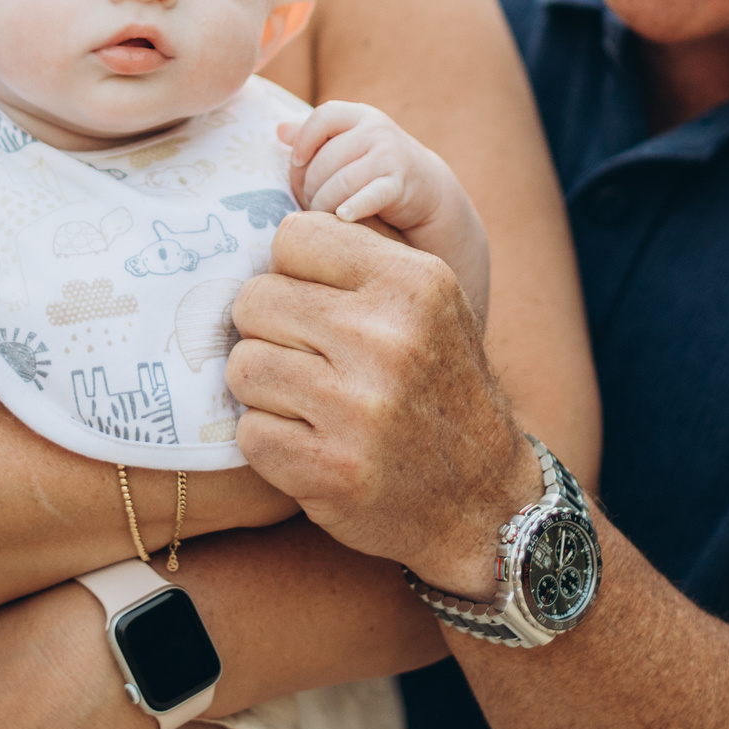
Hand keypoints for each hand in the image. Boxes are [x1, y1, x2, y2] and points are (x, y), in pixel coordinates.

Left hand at [228, 212, 537, 595]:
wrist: (485, 501)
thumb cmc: (441, 389)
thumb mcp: (431, 304)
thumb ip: (361, 261)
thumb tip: (272, 227)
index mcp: (414, 284)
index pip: (293, 235)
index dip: (291, 271)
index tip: (314, 303)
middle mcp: (387, 340)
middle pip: (255, 300)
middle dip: (269, 331)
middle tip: (307, 360)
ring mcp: (357, 409)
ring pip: (243, 366)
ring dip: (264, 388)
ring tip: (310, 403)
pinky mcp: (330, 470)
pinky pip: (249, 431)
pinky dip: (270, 441)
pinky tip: (312, 444)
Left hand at [280, 101, 458, 229]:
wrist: (426, 186)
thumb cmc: (376, 164)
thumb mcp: (350, 143)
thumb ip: (316, 136)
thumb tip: (279, 130)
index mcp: (360, 115)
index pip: (324, 116)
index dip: (304, 139)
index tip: (297, 162)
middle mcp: (377, 131)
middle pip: (327, 158)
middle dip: (310, 185)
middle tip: (307, 202)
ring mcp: (390, 156)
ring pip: (341, 182)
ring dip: (323, 204)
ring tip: (320, 215)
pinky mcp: (399, 185)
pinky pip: (369, 196)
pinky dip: (353, 207)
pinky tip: (342, 217)